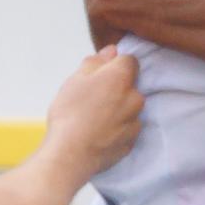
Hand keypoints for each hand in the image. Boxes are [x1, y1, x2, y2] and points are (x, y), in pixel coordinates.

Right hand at [47, 46, 143, 180]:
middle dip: (116, 89)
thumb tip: (111, 51)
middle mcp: (135, 97)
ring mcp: (135, 121)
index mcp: (121, 78)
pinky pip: (127, 128)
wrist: (69, 154)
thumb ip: (96, 62)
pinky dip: (117, 128)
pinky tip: (98, 133)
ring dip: (117, 109)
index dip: (114, 66)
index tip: (100, 75)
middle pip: (130, 86)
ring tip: (93, 119)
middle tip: (92, 99)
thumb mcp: (75, 80)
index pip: (129, 61)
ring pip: (129, 108)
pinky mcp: (132, 141)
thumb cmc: (69, 114)